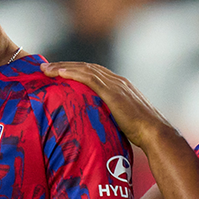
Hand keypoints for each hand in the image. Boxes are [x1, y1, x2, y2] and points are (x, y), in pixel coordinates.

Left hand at [41, 61, 172, 147]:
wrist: (154, 133)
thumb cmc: (141, 133)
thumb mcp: (122, 121)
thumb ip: (110, 117)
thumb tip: (97, 127)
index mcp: (120, 86)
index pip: (93, 73)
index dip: (74, 71)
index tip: (57, 72)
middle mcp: (117, 81)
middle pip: (86, 67)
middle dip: (64, 65)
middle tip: (44, 67)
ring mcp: (115, 84)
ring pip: (84, 69)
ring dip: (63, 67)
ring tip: (45, 69)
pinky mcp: (112, 91)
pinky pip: (89, 78)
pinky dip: (73, 73)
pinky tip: (59, 73)